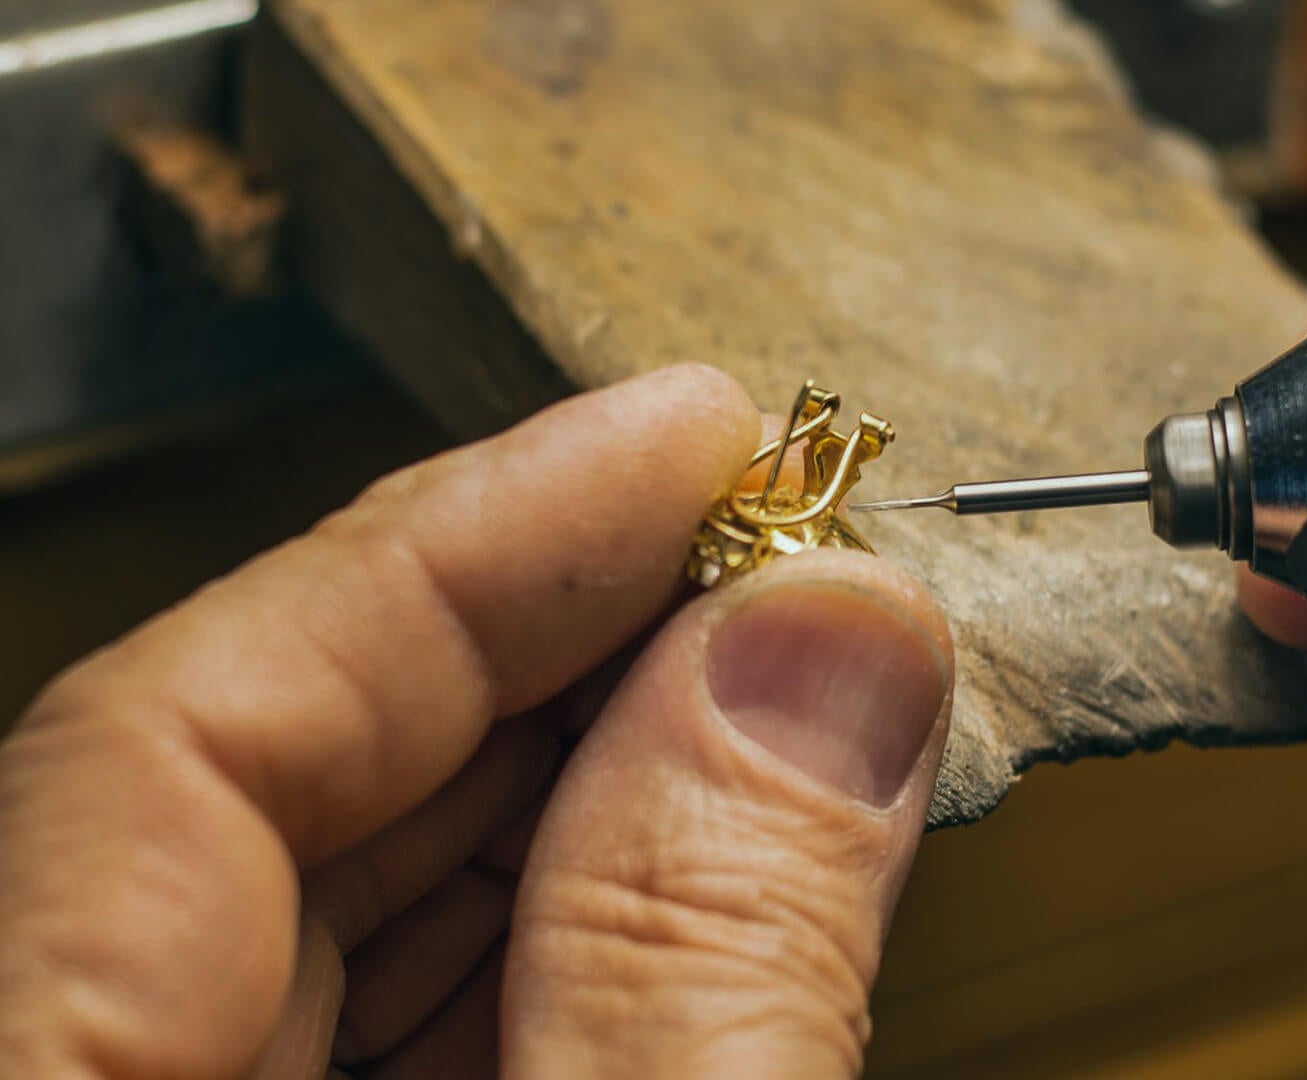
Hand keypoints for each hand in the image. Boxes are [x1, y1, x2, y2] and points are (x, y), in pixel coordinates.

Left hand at [0, 366, 953, 1076]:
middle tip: (767, 556)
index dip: (459, 552)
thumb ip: (703, 967)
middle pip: (254, 803)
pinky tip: (687, 874)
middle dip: (551, 655)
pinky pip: (355, 1040)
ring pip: (319, 921)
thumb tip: (830, 656)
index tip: (689, 442)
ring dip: (571, 793)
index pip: (178, 736)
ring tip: (767, 690)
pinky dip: (540, 952)